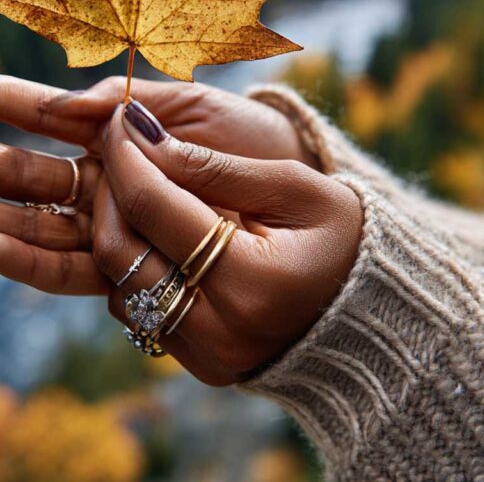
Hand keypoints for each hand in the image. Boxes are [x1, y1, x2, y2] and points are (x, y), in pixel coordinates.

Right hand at [0, 68, 317, 294]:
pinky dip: (27, 257)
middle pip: (19, 165)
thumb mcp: (198, 112)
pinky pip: (70, 265)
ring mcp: (111, 220)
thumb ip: (138, 112)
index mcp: (117, 129)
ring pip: (30, 215)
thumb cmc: (252, 143)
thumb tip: (80, 109)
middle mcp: (103, 176)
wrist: (299, 200)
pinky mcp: (129, 264)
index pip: (38, 110)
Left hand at [92, 99, 362, 385]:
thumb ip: (216, 166)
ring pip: (118, 284)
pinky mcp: (199, 363)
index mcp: (251, 279)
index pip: (153, 207)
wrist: (375, 313)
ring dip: (115, 228)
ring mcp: (206, 353)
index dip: (125, 156)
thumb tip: (145, 138)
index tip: (119, 119)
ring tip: (138, 186)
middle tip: (120, 147)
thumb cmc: (345, 238)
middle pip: (120, 250)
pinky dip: (134, 265)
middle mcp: (220, 328)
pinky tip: (156, 231)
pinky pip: (137, 310)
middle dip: (108, 189)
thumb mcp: (295, 188)